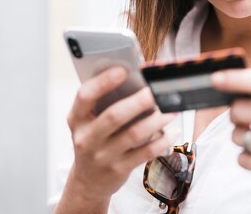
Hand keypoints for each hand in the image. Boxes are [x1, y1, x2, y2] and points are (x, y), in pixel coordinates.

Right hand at [64, 66, 176, 204]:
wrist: (88, 181)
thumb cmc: (94, 140)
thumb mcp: (89, 122)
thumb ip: (105, 103)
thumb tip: (139, 81)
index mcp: (77, 119)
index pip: (85, 96)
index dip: (103, 82)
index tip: (123, 70)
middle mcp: (86, 138)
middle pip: (114, 116)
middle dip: (139, 101)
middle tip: (157, 90)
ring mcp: (102, 156)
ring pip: (134, 134)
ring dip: (157, 120)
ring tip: (173, 108)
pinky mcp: (119, 169)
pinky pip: (145, 153)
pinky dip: (163, 141)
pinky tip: (173, 132)